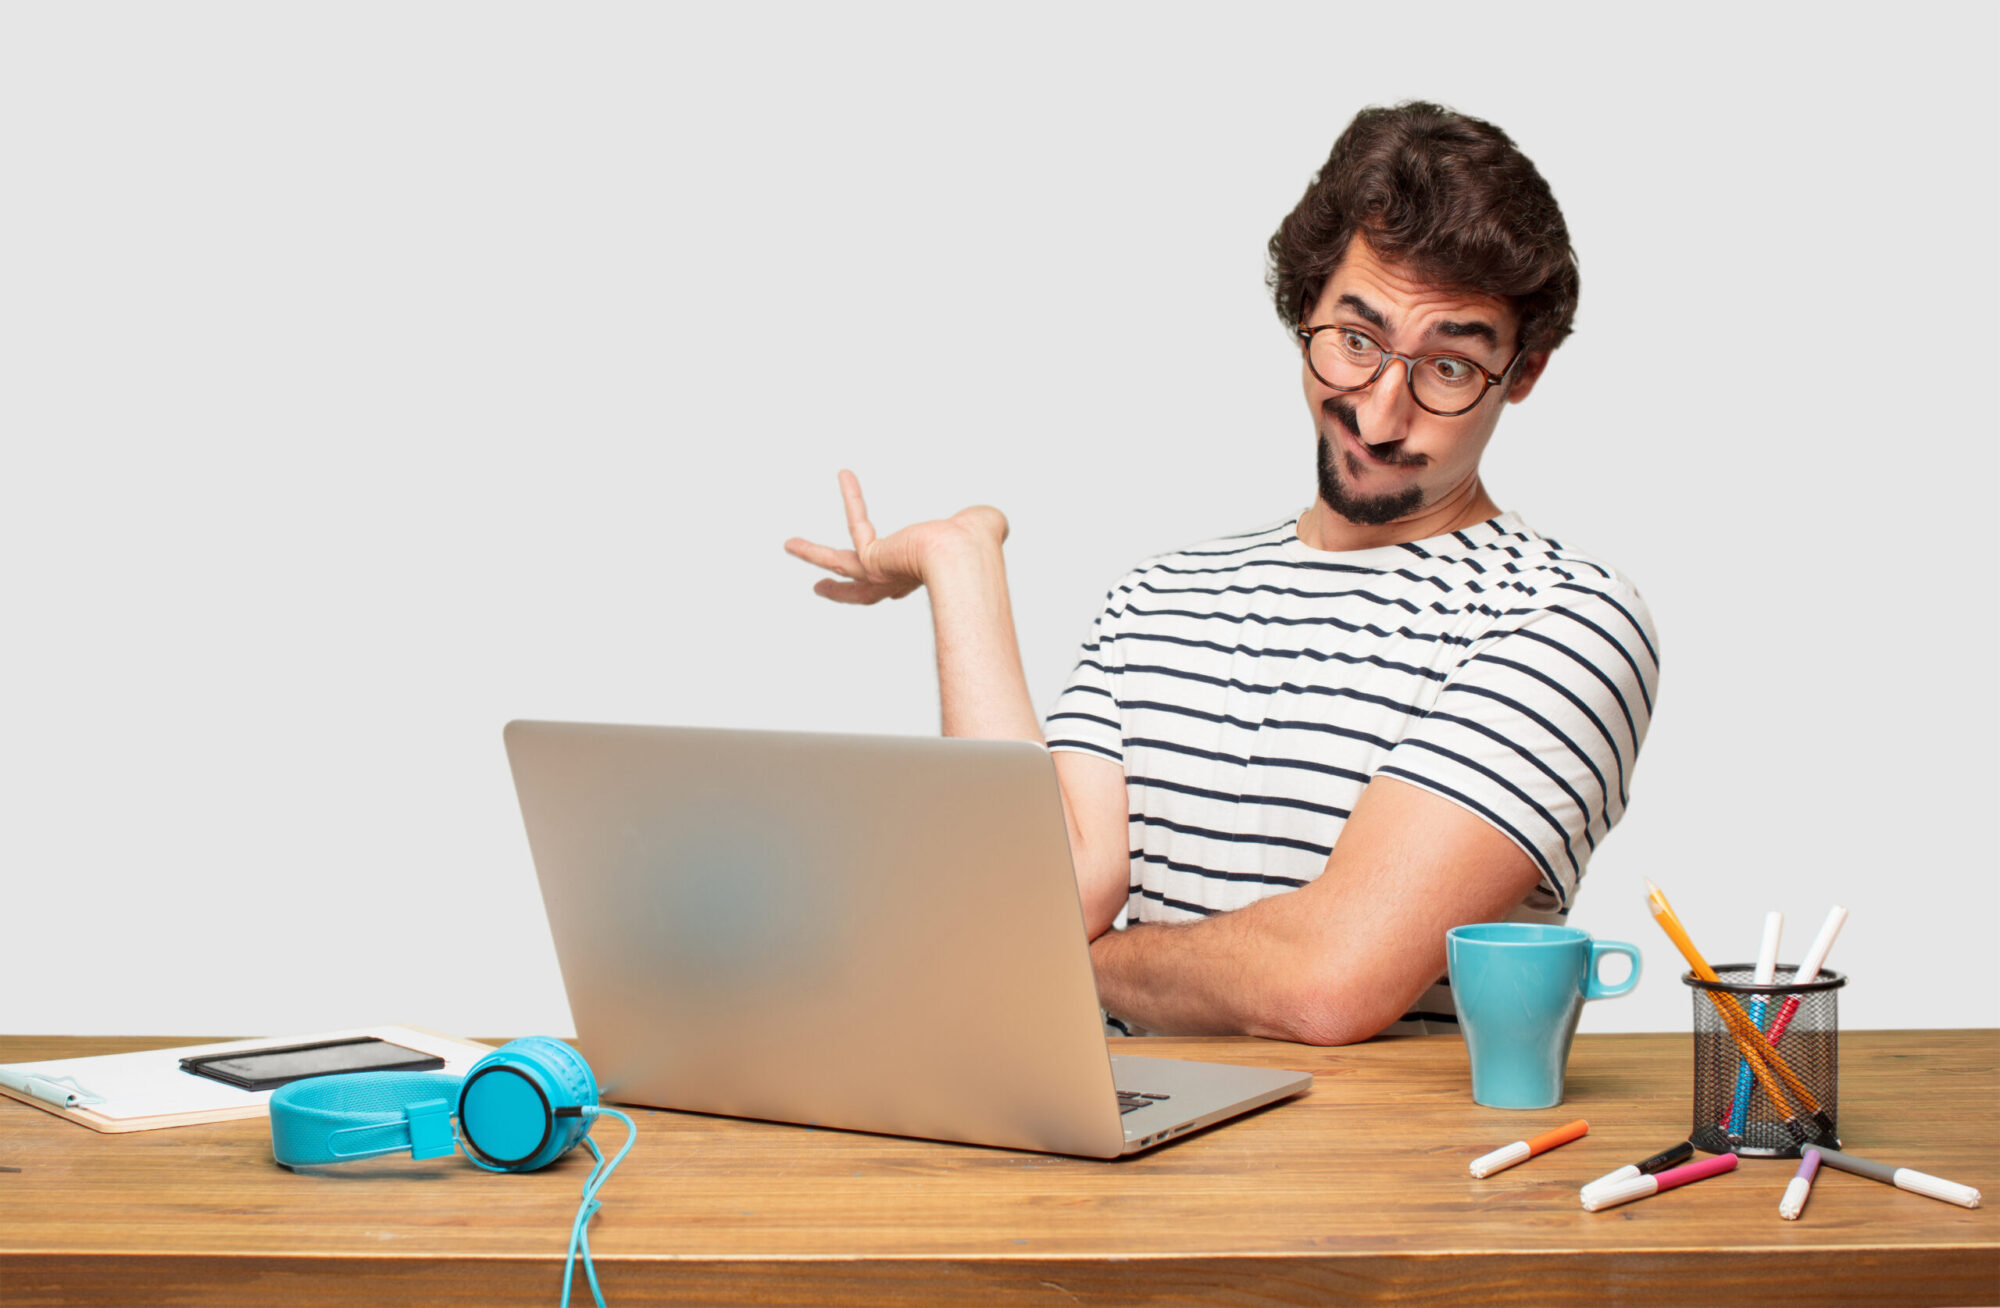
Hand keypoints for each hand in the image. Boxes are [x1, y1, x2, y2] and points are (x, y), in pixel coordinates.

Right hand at [784, 470, 1007, 604]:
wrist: (963, 554)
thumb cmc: (977, 546)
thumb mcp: (982, 533)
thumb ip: (983, 526)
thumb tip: (995, 522)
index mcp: (923, 581)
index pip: (903, 586)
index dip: (896, 587)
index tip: (895, 594)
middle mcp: (899, 582)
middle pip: (862, 592)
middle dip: (841, 590)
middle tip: (821, 589)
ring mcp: (882, 575)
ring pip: (838, 564)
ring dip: (813, 554)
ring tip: (789, 544)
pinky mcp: (871, 562)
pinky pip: (855, 523)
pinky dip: (852, 496)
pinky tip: (845, 473)